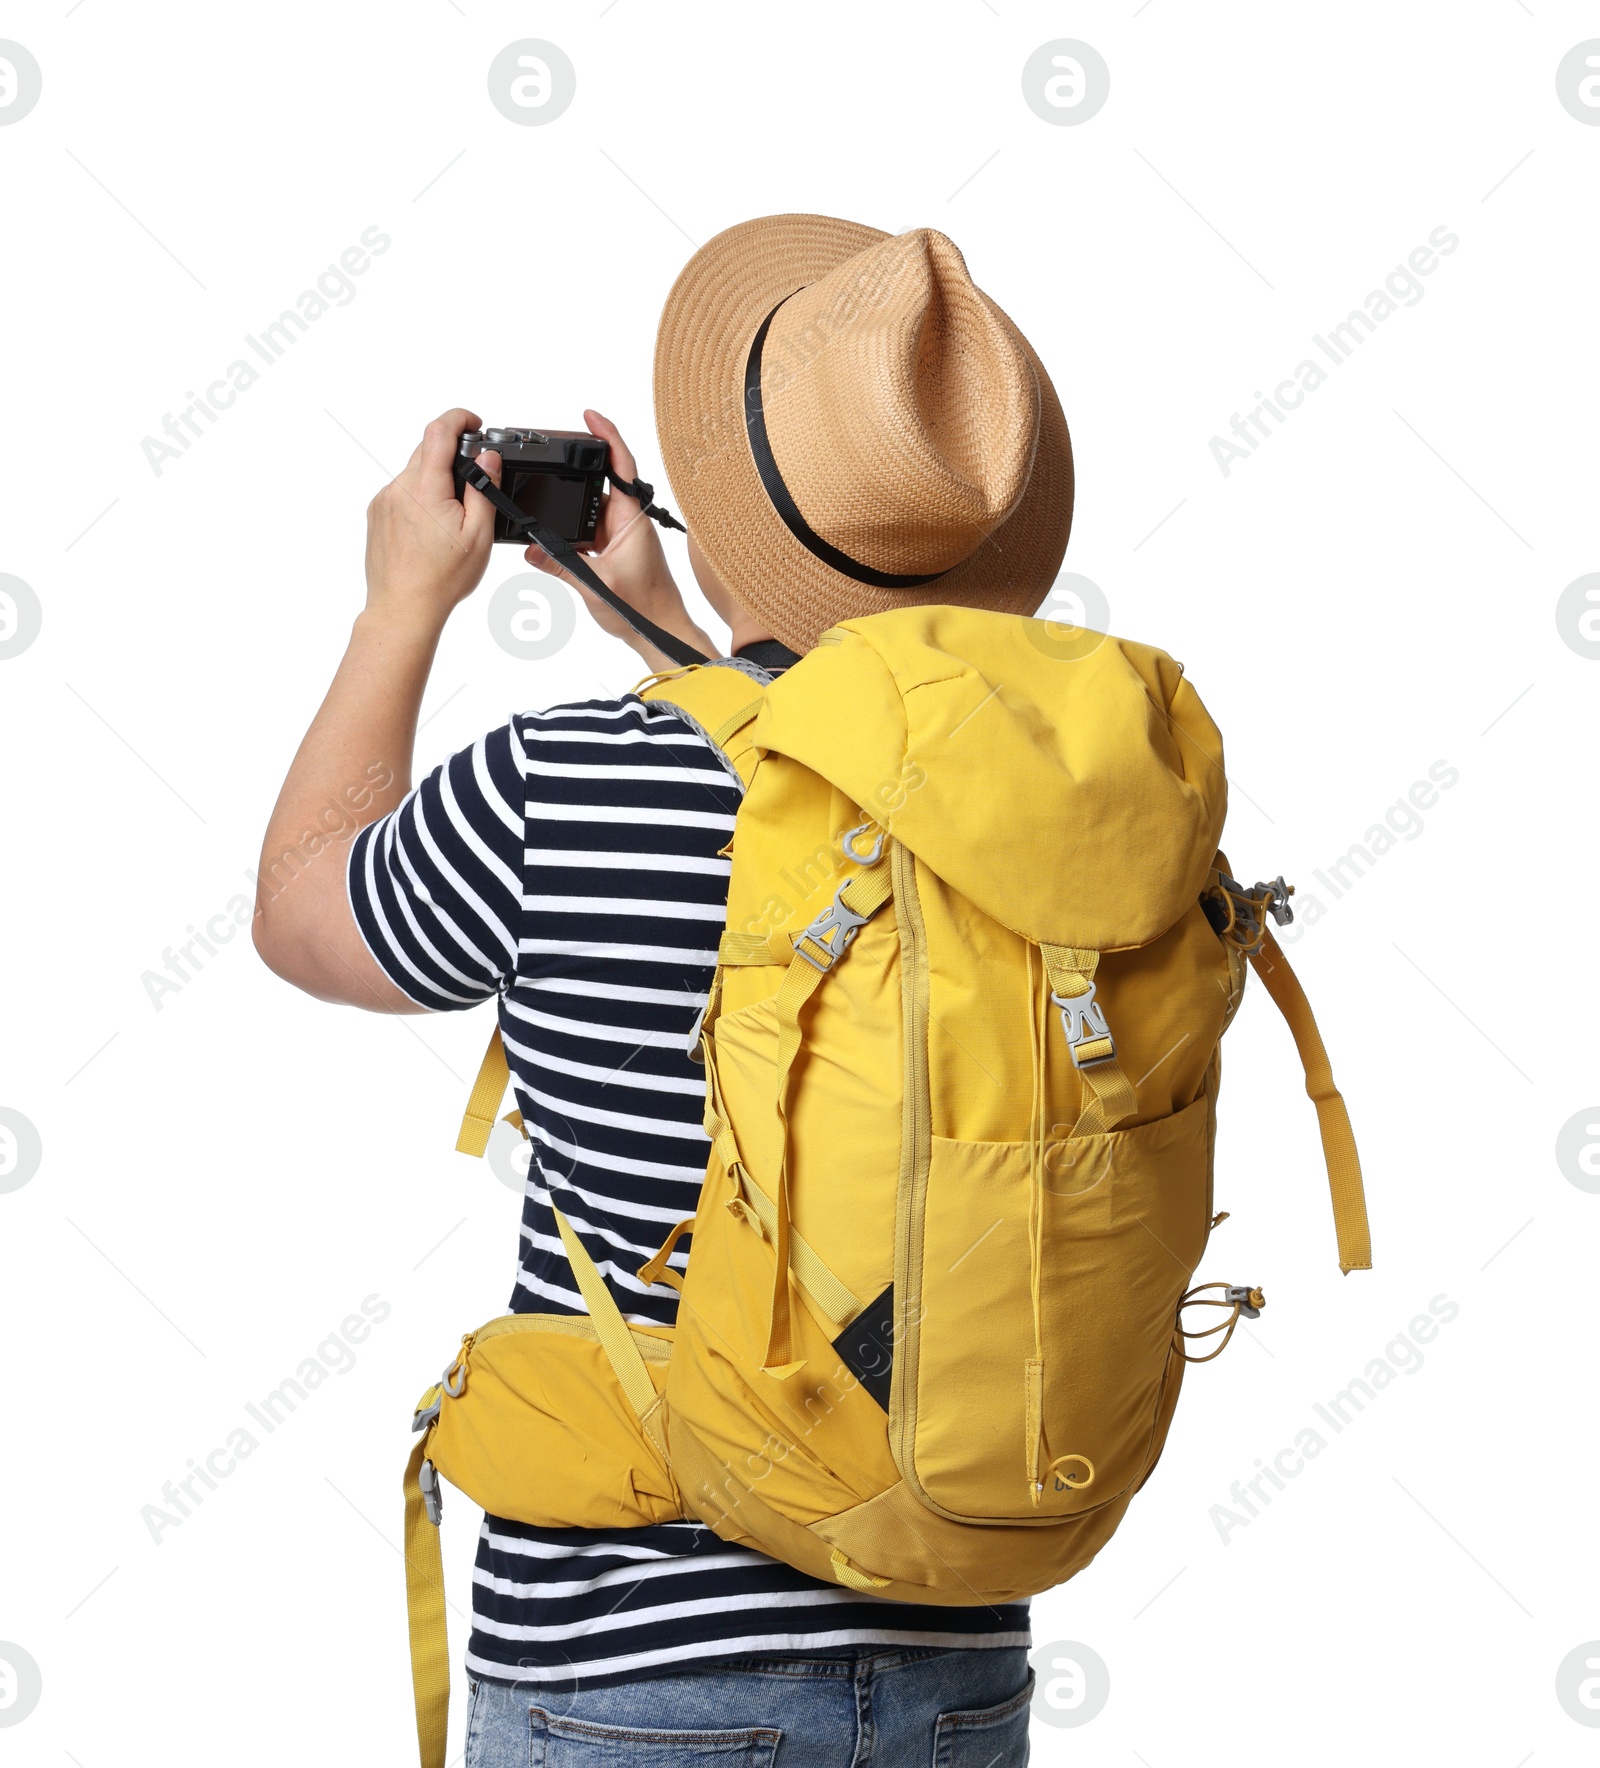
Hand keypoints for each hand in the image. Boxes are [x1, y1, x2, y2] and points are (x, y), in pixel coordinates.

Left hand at [363, 407, 499, 631]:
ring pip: (415, 474)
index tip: (474, 424)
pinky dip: (419, 499)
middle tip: (471, 486)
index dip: (459, 418)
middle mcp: (399, 488)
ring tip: (449, 521)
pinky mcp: (376, 513)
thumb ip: (483, 488)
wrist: (403, 607)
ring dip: (435, 483)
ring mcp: (384, 500)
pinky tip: (430, 530)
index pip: (438, 430)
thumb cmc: (440, 579)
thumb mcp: (478, 534)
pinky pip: (402, 492)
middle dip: (452, 459)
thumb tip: (488, 457)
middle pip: (427, 451)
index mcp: (426, 488)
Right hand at [525, 409, 715, 666]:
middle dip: (581, 463)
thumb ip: (561, 565)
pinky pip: (591, 527)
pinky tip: (558, 529)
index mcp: (632, 520)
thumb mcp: (596, 586)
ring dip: (574, 499)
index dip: (607, 436)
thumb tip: (533, 549)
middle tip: (557, 449)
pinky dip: (574, 524)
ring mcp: (622, 535)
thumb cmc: (644, 609)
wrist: (661, 631)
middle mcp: (629, 522)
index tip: (589, 416)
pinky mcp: (616, 549)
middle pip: (604, 480)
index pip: (622, 465)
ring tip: (550, 491)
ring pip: (594, 506)